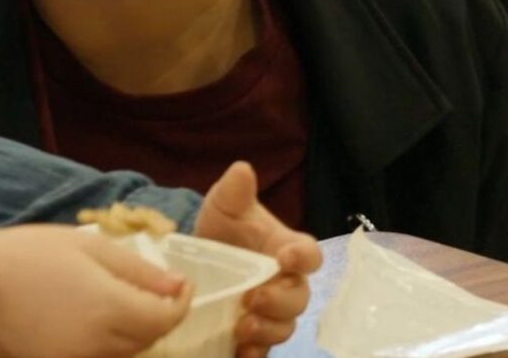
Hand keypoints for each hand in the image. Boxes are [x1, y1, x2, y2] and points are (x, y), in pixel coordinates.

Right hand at [0, 224, 190, 357]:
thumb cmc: (33, 253)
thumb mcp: (89, 247)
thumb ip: (138, 270)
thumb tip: (177, 285)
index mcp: (111, 308)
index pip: (167, 318)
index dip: (181, 303)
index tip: (182, 284)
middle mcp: (102, 343)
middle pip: (150, 339)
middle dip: (159, 315)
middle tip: (153, 288)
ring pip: (127, 352)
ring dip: (136, 330)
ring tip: (121, 300)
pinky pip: (100, 357)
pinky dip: (109, 342)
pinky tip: (94, 318)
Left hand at [195, 162, 322, 356]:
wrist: (196, 261)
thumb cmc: (222, 230)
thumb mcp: (222, 207)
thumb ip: (234, 192)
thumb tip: (242, 169)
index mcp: (288, 250)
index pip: (310, 255)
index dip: (303, 258)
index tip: (284, 257)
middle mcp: (287, 283)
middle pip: (299, 297)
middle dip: (280, 301)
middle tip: (254, 299)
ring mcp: (273, 311)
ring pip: (285, 326)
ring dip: (269, 329)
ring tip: (243, 327)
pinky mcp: (255, 335)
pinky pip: (265, 350)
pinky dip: (256, 353)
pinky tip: (242, 353)